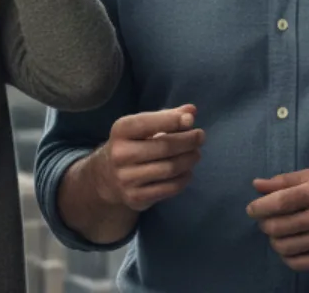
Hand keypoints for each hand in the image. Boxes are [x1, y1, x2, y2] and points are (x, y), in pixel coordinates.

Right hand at [88, 105, 205, 211]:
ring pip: (170, 169)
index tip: (191, 121)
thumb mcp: (143, 126)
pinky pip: (169, 188)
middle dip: (188, 141)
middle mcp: (120, 154)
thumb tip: (191, 111)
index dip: (173, 120)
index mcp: (121, 130)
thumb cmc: (133, 143)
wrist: (107, 176)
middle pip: (165, 147)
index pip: (149, 122)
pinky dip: (184, 179)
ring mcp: (127, 178)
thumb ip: (167, 116)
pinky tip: (187, 171)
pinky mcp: (136, 198)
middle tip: (200, 137)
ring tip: (196, 154)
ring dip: (189, 160)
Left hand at [246, 169, 308, 270]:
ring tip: (277, 233)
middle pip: (278, 227)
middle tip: (265, 221)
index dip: (259, 207)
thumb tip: (256, 185)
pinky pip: (298, 263)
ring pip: (285, 247)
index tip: (251, 210)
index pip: (279, 202)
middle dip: (264, 224)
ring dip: (273, 240)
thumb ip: (284, 181)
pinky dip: (286, 256)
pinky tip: (288, 246)